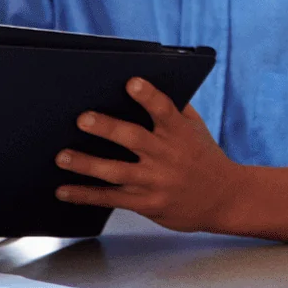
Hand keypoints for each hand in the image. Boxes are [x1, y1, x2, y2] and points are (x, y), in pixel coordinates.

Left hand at [55, 78, 243, 231]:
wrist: (226, 199)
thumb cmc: (205, 158)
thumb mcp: (196, 131)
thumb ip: (174, 111)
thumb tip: (144, 85)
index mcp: (181, 134)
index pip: (165, 111)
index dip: (149, 97)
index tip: (132, 83)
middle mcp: (168, 157)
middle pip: (134, 139)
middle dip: (107, 128)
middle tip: (82, 119)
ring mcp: (157, 182)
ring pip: (117, 172)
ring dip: (87, 164)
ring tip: (62, 156)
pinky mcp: (148, 204)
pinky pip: (112, 199)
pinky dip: (85, 195)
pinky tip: (63, 190)